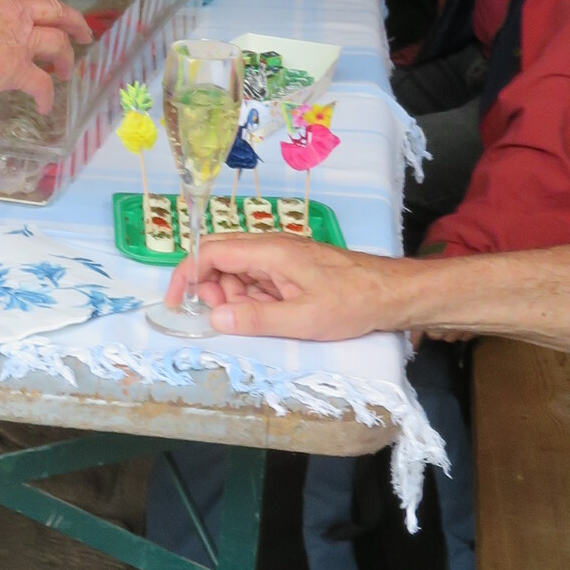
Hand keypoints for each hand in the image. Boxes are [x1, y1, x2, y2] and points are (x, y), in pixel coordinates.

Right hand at [0, 0, 88, 113]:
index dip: (47, 3)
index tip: (53, 11)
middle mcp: (15, 11)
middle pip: (56, 11)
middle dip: (74, 22)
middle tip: (83, 34)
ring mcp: (20, 39)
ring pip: (58, 44)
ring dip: (66, 58)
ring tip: (67, 72)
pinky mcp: (18, 68)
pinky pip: (41, 84)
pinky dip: (47, 96)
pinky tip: (46, 106)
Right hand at [170, 233, 414, 341]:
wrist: (392, 294)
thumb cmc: (351, 303)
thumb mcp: (303, 319)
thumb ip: (256, 319)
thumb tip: (214, 318)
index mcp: (269, 251)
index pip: (210, 252)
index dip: (186, 275)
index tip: (177, 303)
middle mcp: (271, 248)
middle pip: (220, 260)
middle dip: (211, 290)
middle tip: (225, 320)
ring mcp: (281, 258)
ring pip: (238, 272)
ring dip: (234, 298)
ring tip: (256, 321)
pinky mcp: (291, 270)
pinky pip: (258, 280)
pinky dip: (252, 299)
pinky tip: (270, 316)